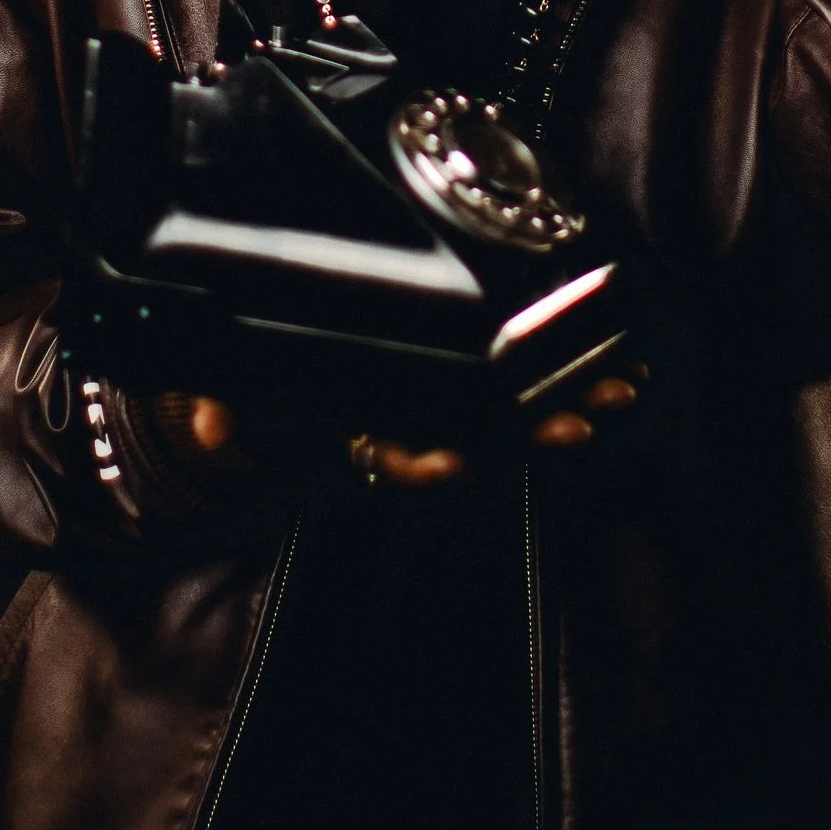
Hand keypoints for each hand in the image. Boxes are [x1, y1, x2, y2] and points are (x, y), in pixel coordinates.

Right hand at [153, 375, 645, 488]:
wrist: (279, 392)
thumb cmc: (264, 390)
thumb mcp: (230, 392)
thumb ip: (217, 405)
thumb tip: (208, 420)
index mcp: (359, 428)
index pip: (390, 456)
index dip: (422, 464)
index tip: (452, 465)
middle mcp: (412, 423)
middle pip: (479, 434)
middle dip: (531, 430)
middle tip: (579, 425)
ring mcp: (446, 403)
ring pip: (518, 411)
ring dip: (572, 401)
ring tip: (623, 391)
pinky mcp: (470, 374)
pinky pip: (529, 381)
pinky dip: (575, 373)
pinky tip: (622, 364)